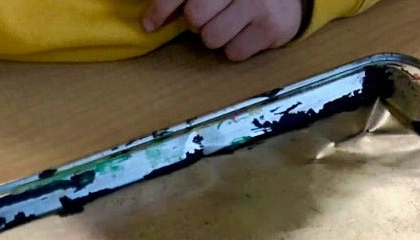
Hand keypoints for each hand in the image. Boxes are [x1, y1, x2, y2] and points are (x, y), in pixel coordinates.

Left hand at [142, 0, 304, 60]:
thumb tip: (151, 20)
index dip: (161, 8)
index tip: (149, 24)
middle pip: (195, 17)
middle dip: (197, 23)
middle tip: (210, 16)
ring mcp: (257, 3)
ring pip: (212, 39)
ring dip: (217, 36)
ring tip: (231, 23)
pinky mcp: (270, 28)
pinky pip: (233, 53)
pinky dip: (235, 47)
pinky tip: (246, 32)